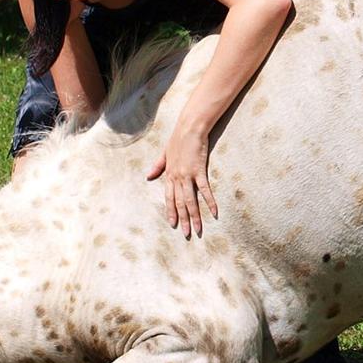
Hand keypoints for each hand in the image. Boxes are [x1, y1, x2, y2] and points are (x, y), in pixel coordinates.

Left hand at [146, 123, 217, 237]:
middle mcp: (177, 177)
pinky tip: (214, 212)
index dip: (171, 211)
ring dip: (194, 216)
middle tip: (186, 234)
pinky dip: (209, 201)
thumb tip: (147, 176)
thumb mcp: (164, 153)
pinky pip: (204, 190)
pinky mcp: (199, 170)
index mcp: (169, 174)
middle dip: (183, 219)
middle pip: (179, 203)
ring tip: (198, 229)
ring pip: (190, 200)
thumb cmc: (178, 138)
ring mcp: (187, 175)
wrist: (189, 128)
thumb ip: (157, 166)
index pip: (169, 197)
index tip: (173, 224)